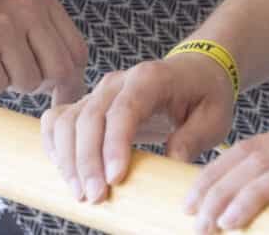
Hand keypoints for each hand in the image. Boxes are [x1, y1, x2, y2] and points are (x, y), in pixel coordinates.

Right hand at [0, 0, 89, 103]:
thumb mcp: (16, 10)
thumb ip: (46, 40)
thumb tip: (73, 91)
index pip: (78, 53)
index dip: (69, 81)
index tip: (54, 93)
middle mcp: (25, 6)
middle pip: (59, 72)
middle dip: (40, 86)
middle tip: (14, 75)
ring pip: (27, 83)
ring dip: (8, 83)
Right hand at [42, 51, 234, 204]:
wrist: (195, 72)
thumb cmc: (205, 95)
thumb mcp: (214, 117)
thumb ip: (194, 138)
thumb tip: (171, 161)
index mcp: (150, 79)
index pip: (124, 110)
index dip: (114, 144)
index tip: (113, 179)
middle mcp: (118, 81)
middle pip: (89, 117)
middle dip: (86, 160)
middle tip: (94, 196)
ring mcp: (100, 92)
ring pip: (68, 119)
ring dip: (67, 158)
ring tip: (79, 192)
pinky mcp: (89, 103)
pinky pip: (58, 118)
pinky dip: (54, 143)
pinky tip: (62, 169)